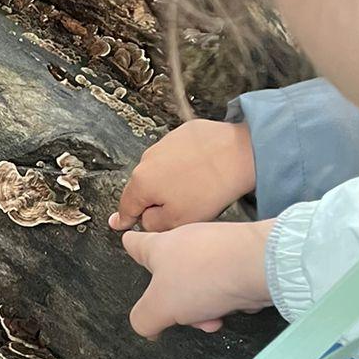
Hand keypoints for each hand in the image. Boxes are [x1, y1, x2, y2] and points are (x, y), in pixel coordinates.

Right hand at [110, 119, 255, 231]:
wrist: (239, 153)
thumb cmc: (210, 187)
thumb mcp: (178, 220)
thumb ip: (153, 225)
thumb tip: (145, 220)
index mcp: (141, 183)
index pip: (127, 206)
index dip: (125, 219)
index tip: (118, 223)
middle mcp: (147, 159)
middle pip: (144, 187)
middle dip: (155, 199)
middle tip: (176, 209)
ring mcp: (165, 143)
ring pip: (160, 170)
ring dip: (171, 180)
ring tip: (195, 188)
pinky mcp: (183, 133)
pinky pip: (178, 154)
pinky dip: (185, 164)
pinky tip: (202, 171)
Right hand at [122, 218, 273, 336]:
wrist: (259, 266)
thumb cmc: (206, 276)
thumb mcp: (159, 307)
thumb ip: (143, 319)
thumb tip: (145, 325)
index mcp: (160, 247)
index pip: (135, 242)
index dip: (130, 248)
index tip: (128, 246)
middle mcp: (186, 242)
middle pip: (171, 276)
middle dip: (177, 303)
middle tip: (185, 316)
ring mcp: (215, 249)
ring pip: (200, 285)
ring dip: (204, 307)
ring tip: (215, 317)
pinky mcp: (240, 256)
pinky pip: (226, 284)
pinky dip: (228, 299)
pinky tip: (235, 306)